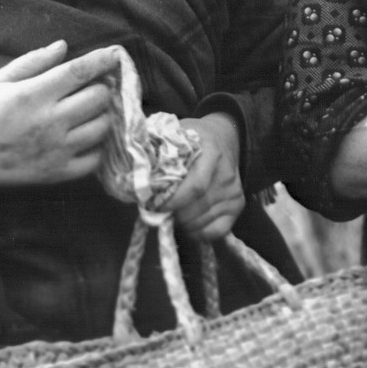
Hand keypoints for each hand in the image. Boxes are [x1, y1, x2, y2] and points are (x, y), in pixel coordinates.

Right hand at [0, 41, 116, 203]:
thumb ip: (32, 62)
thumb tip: (63, 46)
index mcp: (35, 94)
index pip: (81, 71)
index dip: (103, 60)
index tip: (114, 55)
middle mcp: (51, 121)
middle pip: (99, 97)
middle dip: (102, 88)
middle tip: (94, 88)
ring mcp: (57, 149)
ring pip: (103, 126)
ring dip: (101, 116)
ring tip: (88, 113)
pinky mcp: (58, 172)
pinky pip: (95, 158)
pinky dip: (96, 147)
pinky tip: (84, 139)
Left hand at [163, 113, 245, 240]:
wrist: (224, 137)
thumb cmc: (192, 138)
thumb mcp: (173, 134)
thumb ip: (154, 152)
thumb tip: (127, 175)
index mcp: (211, 152)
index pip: (194, 187)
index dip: (171, 202)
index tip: (153, 206)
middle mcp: (227, 173)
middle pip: (196, 209)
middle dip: (172, 215)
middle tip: (157, 211)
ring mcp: (234, 190)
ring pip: (202, 222)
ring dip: (181, 224)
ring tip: (173, 213)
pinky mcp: (238, 204)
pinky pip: (216, 231)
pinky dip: (198, 233)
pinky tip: (189, 222)